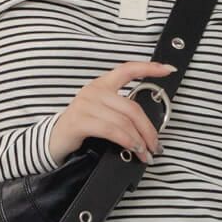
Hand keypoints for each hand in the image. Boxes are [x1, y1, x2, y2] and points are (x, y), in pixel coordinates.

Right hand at [46, 60, 176, 165]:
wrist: (53, 142)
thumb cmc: (81, 129)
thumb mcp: (102, 114)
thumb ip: (120, 113)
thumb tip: (147, 129)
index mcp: (102, 84)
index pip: (127, 69)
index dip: (149, 68)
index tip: (168, 69)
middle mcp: (94, 90)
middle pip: (132, 107)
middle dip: (149, 129)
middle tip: (156, 146)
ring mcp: (86, 105)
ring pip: (124, 121)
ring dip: (139, 140)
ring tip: (145, 153)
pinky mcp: (80, 121)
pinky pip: (111, 130)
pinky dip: (126, 141)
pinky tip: (133, 149)